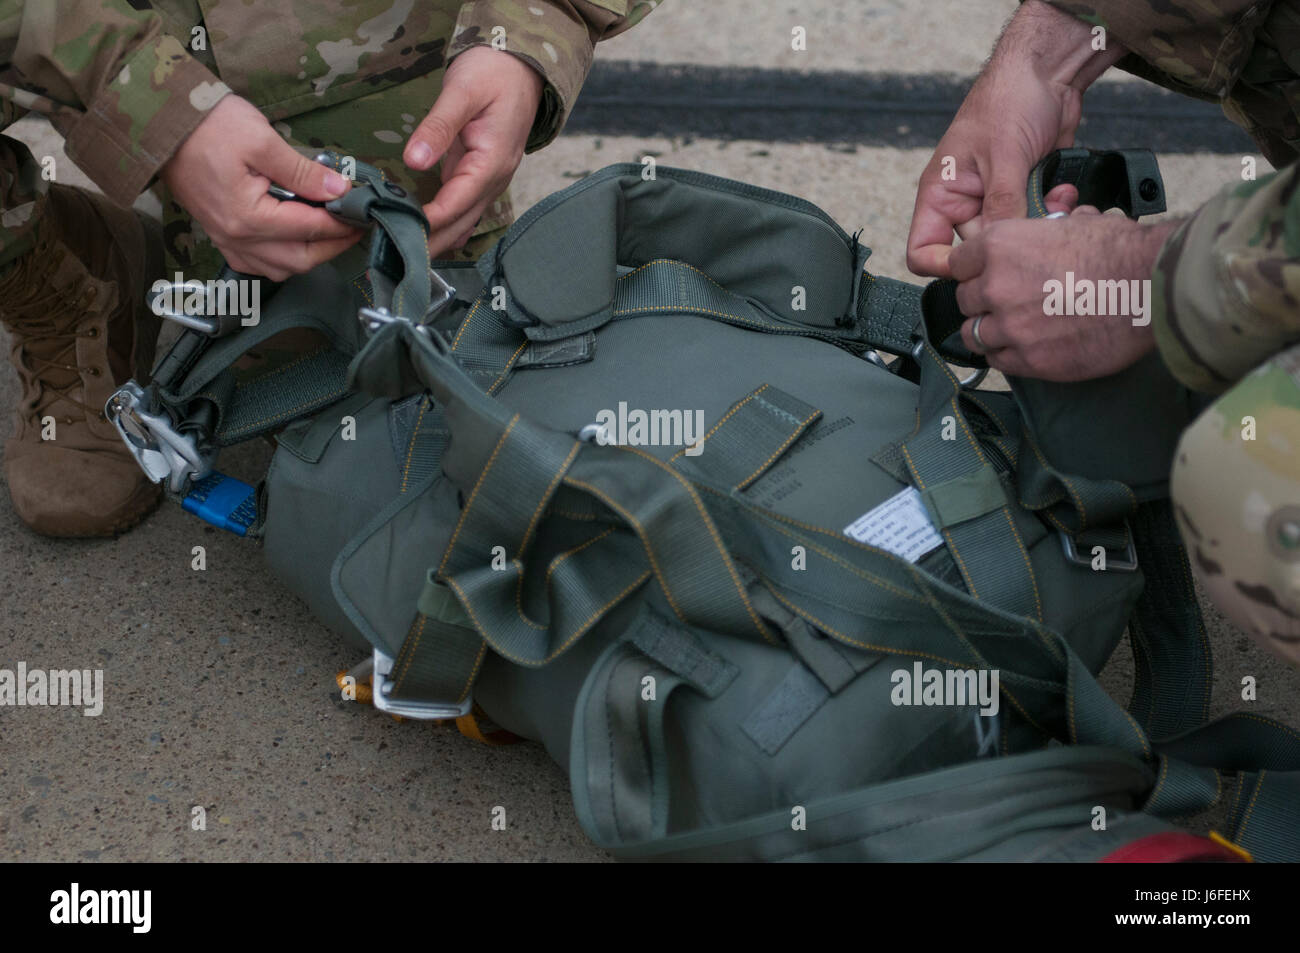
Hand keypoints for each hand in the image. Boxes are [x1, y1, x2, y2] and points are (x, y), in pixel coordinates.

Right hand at [160, 95, 362, 280]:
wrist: (160, 124)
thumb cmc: (208, 126)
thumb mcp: (262, 140)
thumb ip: (304, 171)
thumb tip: (339, 190)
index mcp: (249, 217)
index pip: (311, 229)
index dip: (342, 223)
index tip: (362, 213)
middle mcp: (237, 238)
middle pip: (300, 260)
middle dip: (333, 247)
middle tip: (353, 227)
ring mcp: (226, 241)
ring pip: (280, 268)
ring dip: (310, 256)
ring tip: (331, 233)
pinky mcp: (220, 237)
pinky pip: (257, 264)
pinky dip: (283, 260)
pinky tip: (296, 242)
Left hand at [403, 46, 542, 256]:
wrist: (520, 66)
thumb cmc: (492, 73)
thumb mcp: (462, 92)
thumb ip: (438, 128)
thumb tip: (414, 161)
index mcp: (492, 163)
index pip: (455, 204)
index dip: (427, 222)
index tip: (396, 232)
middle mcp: (495, 180)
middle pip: (461, 224)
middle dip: (430, 242)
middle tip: (393, 255)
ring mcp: (490, 182)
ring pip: (463, 223)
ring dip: (437, 240)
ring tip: (403, 253)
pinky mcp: (481, 177)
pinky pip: (464, 212)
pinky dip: (445, 227)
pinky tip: (425, 237)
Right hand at [906, 0, 1124, 276]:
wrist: (1047, 73)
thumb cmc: (1008, 99)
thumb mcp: (1004, 157)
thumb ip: (1002, 207)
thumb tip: (1001, 252)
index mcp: (940, 195)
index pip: (923, 251)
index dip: (945, 266)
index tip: (977, 267)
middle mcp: (964, 202)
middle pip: (976, 250)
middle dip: (1008, 243)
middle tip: (1035, 226)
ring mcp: (995, 200)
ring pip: (1011, 239)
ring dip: (1036, 225)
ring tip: (1056, 202)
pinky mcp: (1023, 194)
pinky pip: (1035, 222)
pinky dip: (1053, 212)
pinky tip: (1065, 192)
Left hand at [948, 206, 1181, 380]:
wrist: (1151, 287)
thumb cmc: (1121, 250)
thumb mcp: (1075, 222)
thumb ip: (1048, 229)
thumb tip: (1058, 222)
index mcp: (1000, 245)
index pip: (958, 262)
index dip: (972, 269)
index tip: (983, 275)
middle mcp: (995, 286)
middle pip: (964, 299)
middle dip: (981, 300)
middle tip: (1004, 301)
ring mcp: (1009, 326)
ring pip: (974, 334)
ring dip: (988, 331)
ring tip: (1011, 328)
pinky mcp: (1028, 359)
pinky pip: (998, 361)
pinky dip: (1006, 355)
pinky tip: (1024, 347)